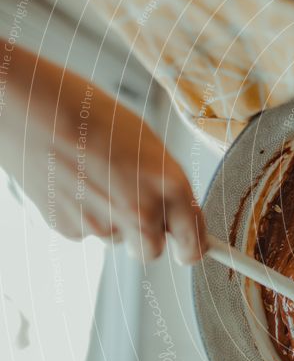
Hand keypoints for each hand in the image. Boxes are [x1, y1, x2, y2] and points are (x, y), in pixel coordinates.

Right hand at [0, 41, 206, 262]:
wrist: (34, 109)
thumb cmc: (91, 114)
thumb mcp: (147, 143)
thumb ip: (164, 182)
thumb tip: (174, 208)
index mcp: (169, 185)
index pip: (193, 239)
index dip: (193, 248)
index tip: (191, 251)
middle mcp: (141, 211)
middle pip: (152, 251)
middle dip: (149, 238)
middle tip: (138, 214)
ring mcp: (103, 223)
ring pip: (117, 238)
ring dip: (112, 219)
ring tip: (94, 179)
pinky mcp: (69, 228)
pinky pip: (86, 230)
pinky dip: (83, 213)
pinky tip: (73, 182)